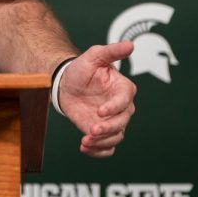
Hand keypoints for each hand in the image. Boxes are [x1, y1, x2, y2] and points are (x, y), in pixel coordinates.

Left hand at [57, 40, 136, 157]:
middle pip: (122, 122)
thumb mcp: (94, 56)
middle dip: (108, 128)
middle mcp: (121, 107)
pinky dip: (99, 152)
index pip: (124, 101)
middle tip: (91, 130)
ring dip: (102, 142)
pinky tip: (85, 148)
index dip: (114, 108)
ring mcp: (113, 121)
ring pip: (116, 137)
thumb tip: (131, 44)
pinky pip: (108, 148)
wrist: (66, 85)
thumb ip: (111, 51)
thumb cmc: (82, 68)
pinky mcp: (103, 132)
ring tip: (85, 142)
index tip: (100, 111)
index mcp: (123, 89)